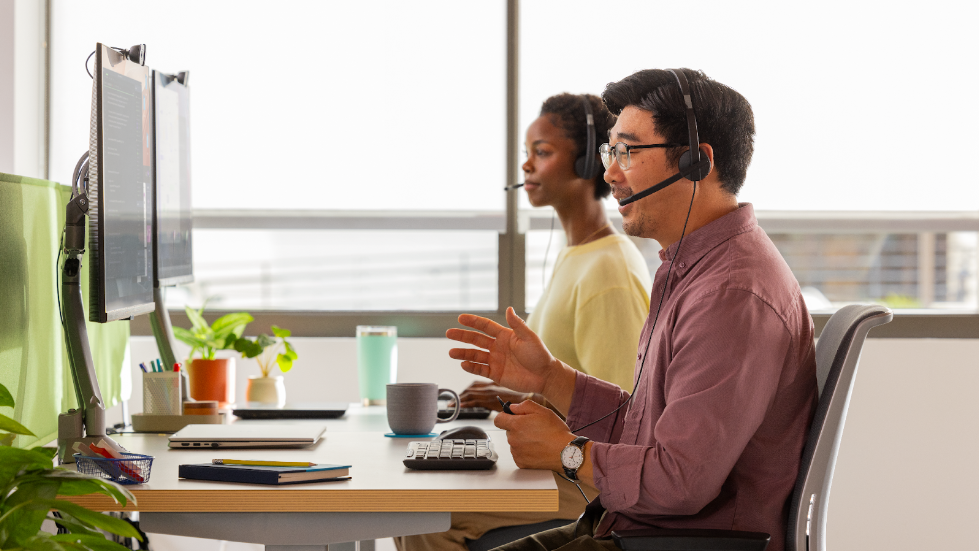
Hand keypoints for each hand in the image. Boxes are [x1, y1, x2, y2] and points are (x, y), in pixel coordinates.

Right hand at [447, 307, 561, 395]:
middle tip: (449, 333)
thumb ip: (517, 324)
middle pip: (476, 340)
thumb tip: (509, 308)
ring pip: (475, 356)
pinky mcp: (496, 374)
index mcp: (504, 336)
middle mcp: (497, 347)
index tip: (460, 318)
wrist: (545, 376)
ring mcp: (496, 361)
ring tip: (451, 353)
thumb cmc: (539, 355)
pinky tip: (463, 365)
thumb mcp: (528, 337)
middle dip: (462, 336)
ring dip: (463, 353)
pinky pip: (480, 370)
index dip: (473, 321)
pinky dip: (471, 368)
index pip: (485, 326)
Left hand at [459, 381, 529, 410]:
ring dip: (460, 399)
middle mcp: (489, 385)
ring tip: (452, 405)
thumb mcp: (506, 391)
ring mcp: (488, 392)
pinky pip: (474, 402)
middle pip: (470, 389)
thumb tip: (493, 401)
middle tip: (453, 401)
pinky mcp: (489, 400)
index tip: (460, 395)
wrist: (527, 399)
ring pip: (470, 394)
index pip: (475, 384)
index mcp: (492, 382)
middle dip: (460, 394)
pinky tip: (460, 407)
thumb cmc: (520, 396)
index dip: (466, 390)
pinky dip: (466, 404)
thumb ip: (498, 393)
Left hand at [493, 400, 574, 472]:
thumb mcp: (542, 411)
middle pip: (508, 431)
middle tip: (532, 428)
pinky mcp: (521, 462)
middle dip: (517, 428)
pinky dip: (525, 451)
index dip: (504, 416)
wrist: (565, 452)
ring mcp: (516, 452)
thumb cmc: (556, 432)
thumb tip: (512, 407)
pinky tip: (537, 449)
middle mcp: (513, 439)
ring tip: (537, 439)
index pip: (498, 420)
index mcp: (516, 425)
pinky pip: (518, 454)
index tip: (512, 417)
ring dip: (521, 440)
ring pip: (514, 442)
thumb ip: (524, 406)